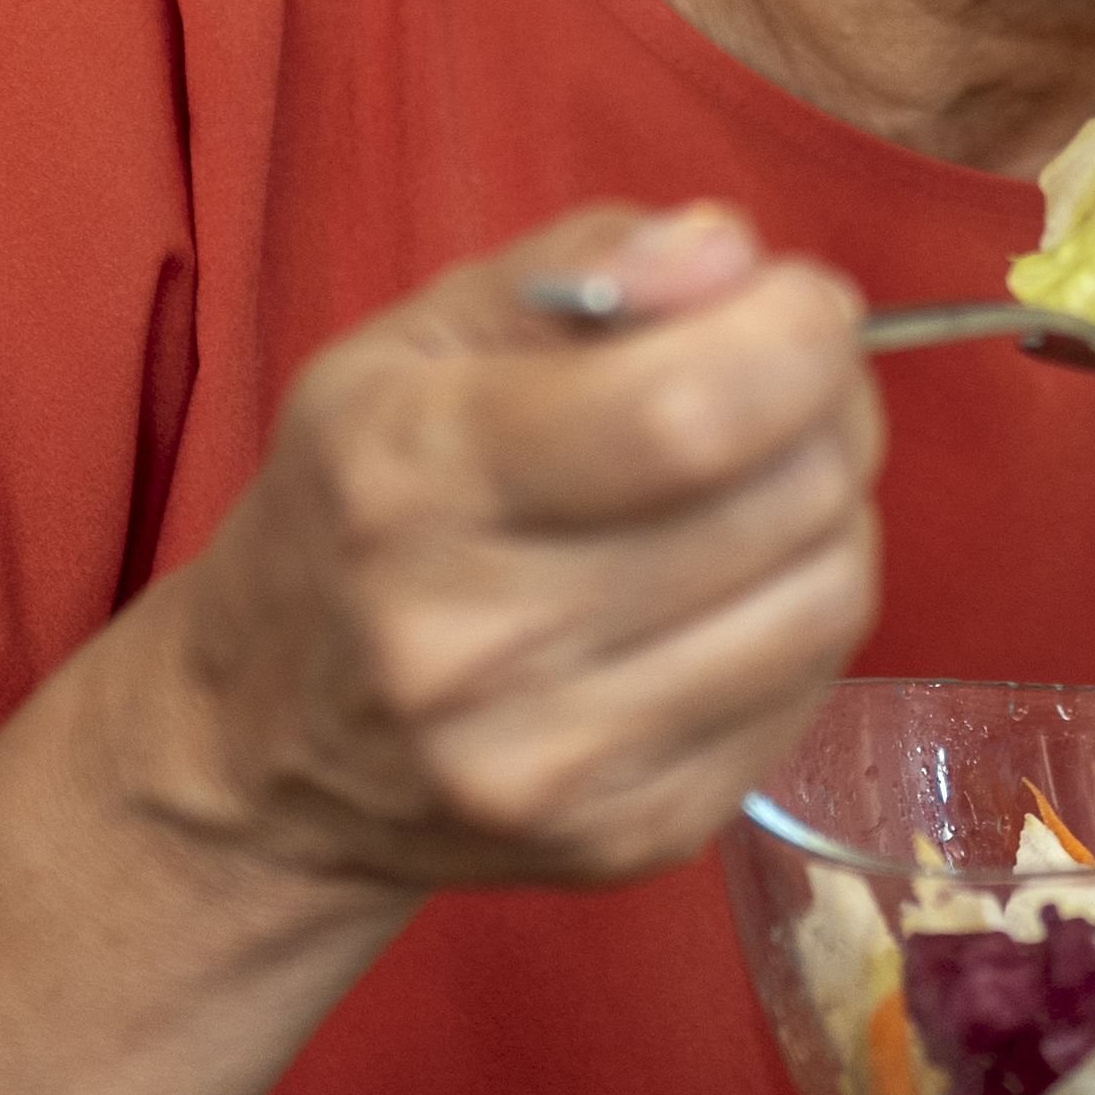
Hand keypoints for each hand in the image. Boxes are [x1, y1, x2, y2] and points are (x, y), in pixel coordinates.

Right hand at [124, 204, 879, 907]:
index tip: (799, 303)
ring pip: (825, 600)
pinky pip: (808, 692)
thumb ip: (582, 267)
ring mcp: (556, 763)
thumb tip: (734, 258)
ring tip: (764, 482)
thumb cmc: (354, 513)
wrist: (262, 748)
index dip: (794, 338)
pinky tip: (731, 587)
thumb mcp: (411, 345)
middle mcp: (473, 641)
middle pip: (781, 499)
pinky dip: (802, 615)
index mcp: (411, 482)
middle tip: (786, 383)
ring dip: (833, 512)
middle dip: (829, 407)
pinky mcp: (629, 836)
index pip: (683, 414)